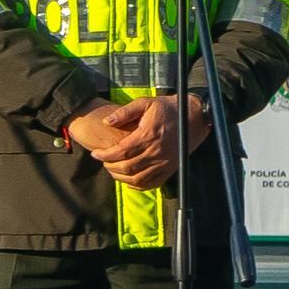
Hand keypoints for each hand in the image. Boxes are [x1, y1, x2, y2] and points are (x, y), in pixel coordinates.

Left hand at [68, 96, 182, 186]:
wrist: (193, 117)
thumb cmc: (167, 108)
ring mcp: (165, 163)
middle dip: (110, 167)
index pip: (121, 151)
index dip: (105, 155)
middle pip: (127, 167)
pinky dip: (138, 185)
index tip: (95, 153)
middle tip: (102, 161)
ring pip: (138, 179)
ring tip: (112, 170)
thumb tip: (107, 122)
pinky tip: (129, 180)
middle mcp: (157, 152)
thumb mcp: (145, 103)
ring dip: (121, 178)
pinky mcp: (171, 169)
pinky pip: (152, 184)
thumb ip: (124, 112)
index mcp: (148, 135)